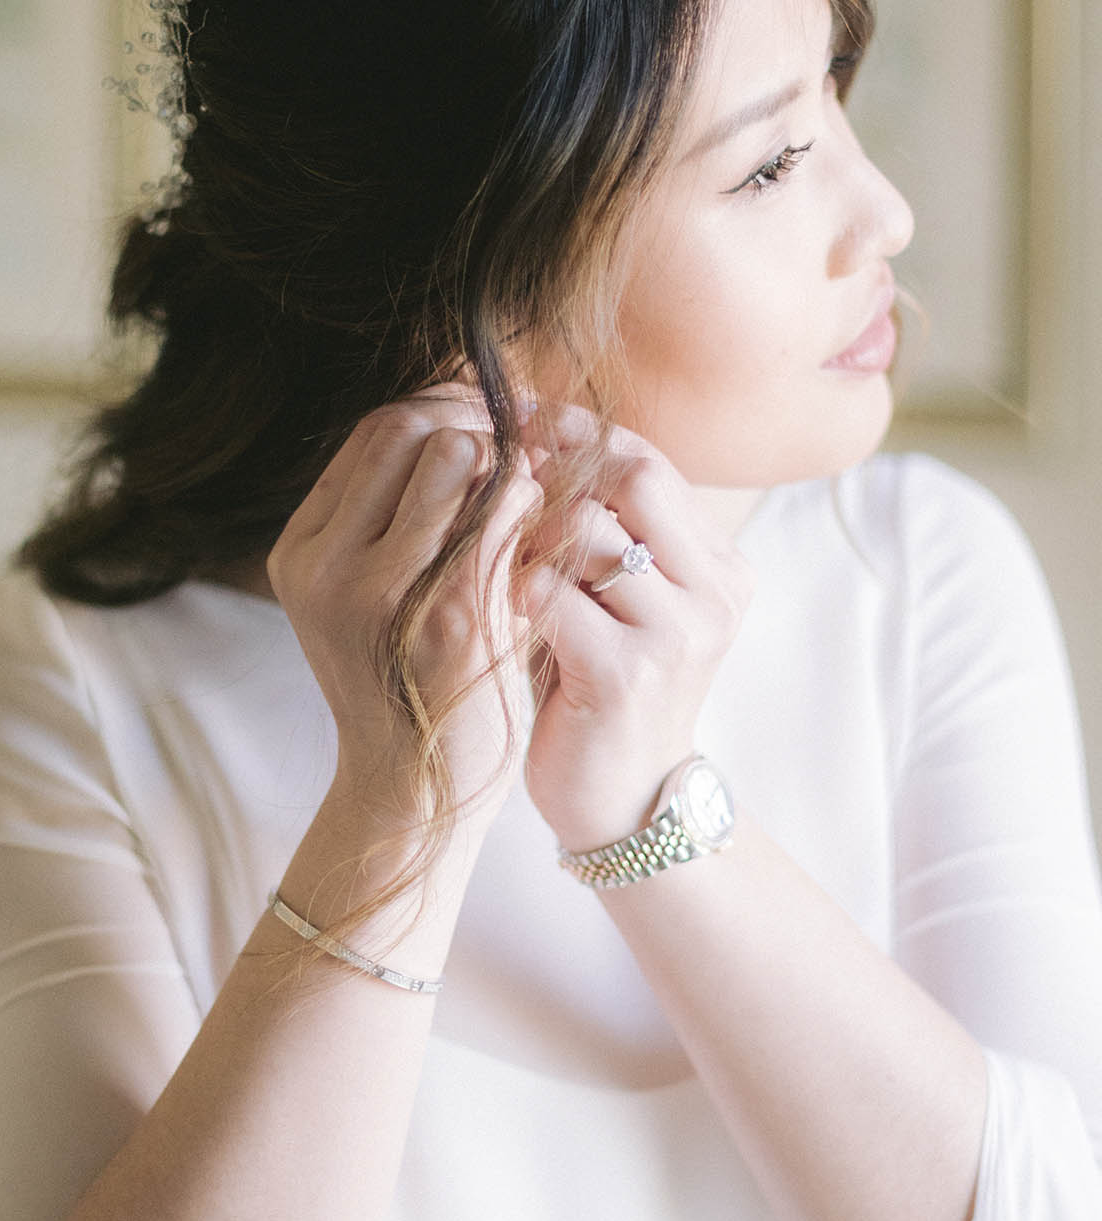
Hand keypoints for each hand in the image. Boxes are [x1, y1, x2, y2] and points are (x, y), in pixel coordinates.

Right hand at [266, 389, 542, 832]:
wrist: (410, 795)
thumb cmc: (408, 685)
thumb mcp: (370, 597)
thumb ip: (394, 518)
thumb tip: (465, 415)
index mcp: (301, 553)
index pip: (372, 433)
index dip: (440, 409)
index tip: (490, 420)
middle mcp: (327, 565)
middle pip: (406, 428)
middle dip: (473, 419)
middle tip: (520, 441)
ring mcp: (383, 589)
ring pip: (453, 453)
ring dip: (503, 455)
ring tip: (529, 488)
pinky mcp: (451, 614)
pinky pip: (499, 509)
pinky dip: (529, 497)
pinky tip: (544, 521)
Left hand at [521, 409, 754, 849]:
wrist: (623, 804)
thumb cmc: (601, 690)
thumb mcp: (616, 601)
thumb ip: (600, 529)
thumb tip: (532, 433)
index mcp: (719, 566)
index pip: (648, 460)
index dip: (576, 430)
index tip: (514, 417)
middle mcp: (714, 592)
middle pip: (631, 475)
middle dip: (555, 470)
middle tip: (501, 479)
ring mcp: (678, 634)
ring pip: (587, 529)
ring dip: (529, 538)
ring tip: (508, 568)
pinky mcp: (629, 675)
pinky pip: (553, 595)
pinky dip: (517, 592)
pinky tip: (505, 612)